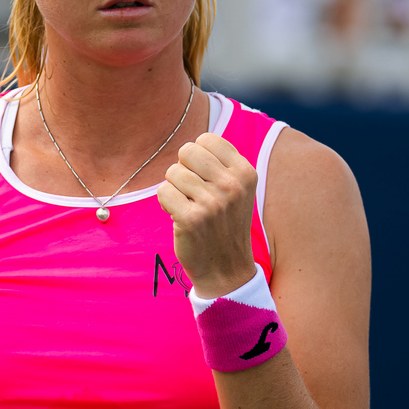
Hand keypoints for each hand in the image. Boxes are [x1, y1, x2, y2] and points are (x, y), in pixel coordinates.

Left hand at [157, 133, 258, 298]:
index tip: (204, 177)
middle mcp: (232, 185)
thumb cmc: (225, 223)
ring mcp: (212, 202)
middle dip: (183, 169)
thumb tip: (194, 142)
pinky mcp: (191, 219)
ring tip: (188, 207)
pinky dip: (165, 204)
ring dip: (174, 189)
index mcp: (245, 172)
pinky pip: (163, 192)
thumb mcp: (237, 189)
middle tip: (191, 191)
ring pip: (172, 172)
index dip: (197, 157)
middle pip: (187, 151)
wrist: (227, 270)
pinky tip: (179, 217)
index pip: (207, 139)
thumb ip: (221, 163)